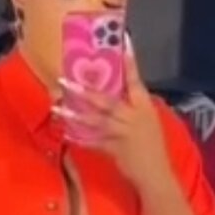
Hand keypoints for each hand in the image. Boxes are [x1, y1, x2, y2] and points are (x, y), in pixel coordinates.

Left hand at [57, 39, 172, 193]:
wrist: (156, 174)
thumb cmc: (153, 146)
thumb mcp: (149, 120)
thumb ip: (133, 105)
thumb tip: (118, 90)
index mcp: (144, 106)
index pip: (135, 80)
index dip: (129, 62)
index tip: (122, 41)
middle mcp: (132, 117)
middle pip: (106, 100)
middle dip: (84, 91)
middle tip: (65, 82)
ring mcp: (122, 133)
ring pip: (95, 121)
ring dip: (75, 115)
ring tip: (58, 108)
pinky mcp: (114, 150)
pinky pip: (93, 142)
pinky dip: (80, 138)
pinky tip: (66, 133)